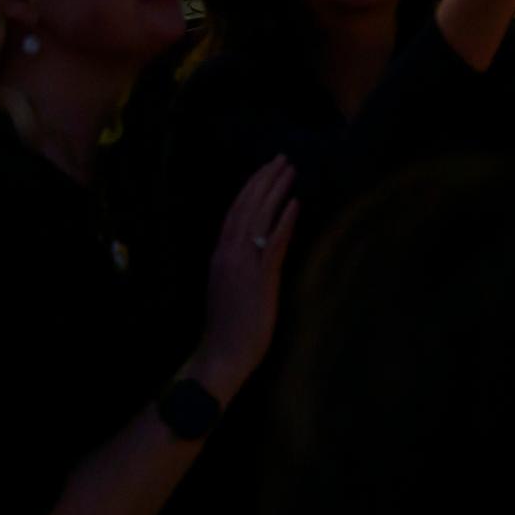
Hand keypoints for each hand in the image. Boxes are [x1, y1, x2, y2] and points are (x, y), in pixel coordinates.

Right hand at [187, 155, 298, 400]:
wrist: (222, 355)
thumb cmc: (228, 326)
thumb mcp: (229, 287)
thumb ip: (239, 264)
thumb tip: (259, 244)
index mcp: (219, 256)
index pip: (234, 211)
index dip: (250, 187)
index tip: (264, 168)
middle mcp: (229, 255)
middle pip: (246, 207)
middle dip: (264, 180)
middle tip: (281, 158)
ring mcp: (244, 266)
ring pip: (259, 218)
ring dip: (276, 191)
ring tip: (290, 171)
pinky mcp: (260, 279)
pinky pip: (274, 243)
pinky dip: (284, 221)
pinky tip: (295, 204)